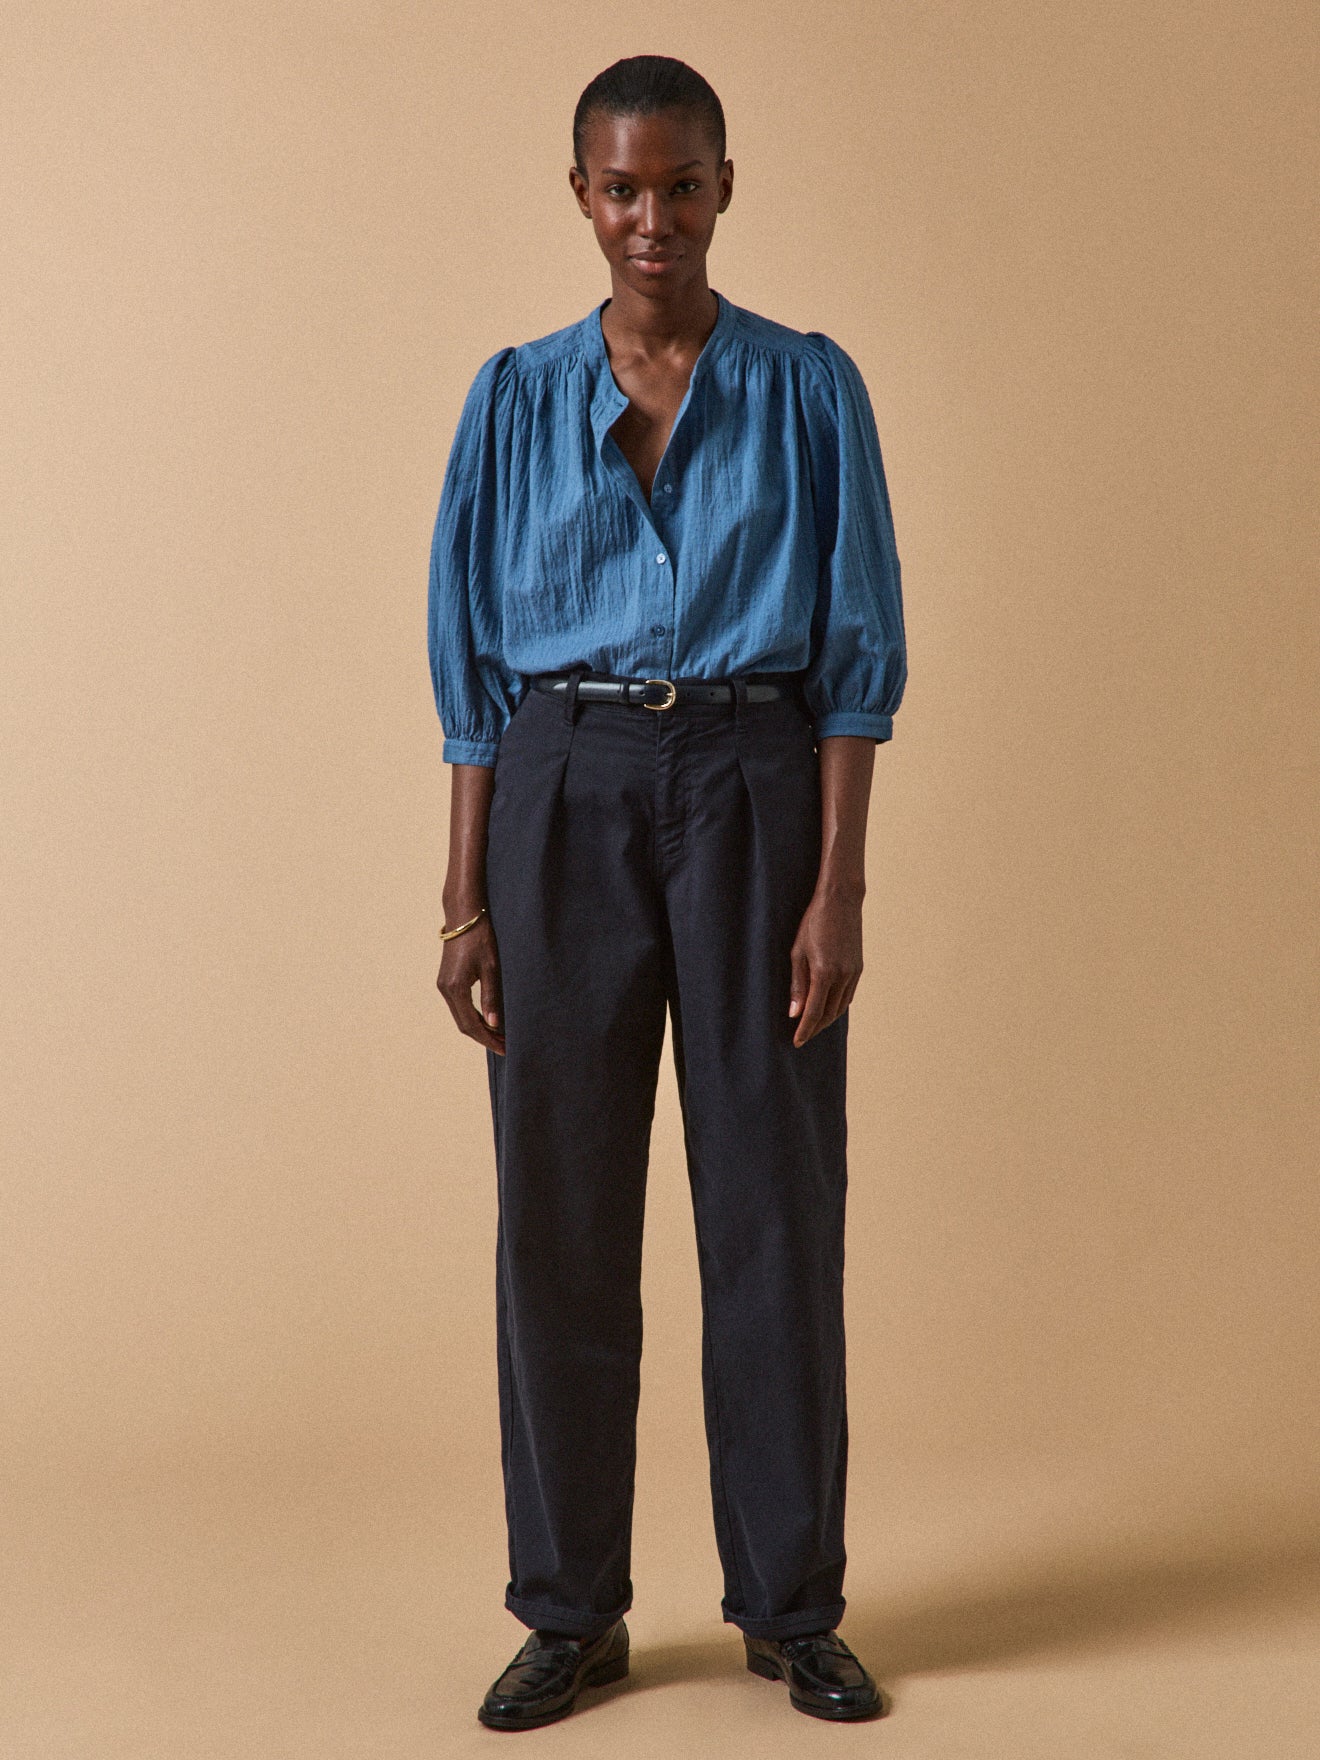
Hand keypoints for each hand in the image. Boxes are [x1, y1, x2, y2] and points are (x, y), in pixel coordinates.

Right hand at [436, 917, 505, 1054]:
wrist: (464, 915)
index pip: (471, 1025)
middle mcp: (445, 989)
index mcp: (455, 988)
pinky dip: (473, 1016)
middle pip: (464, 1025)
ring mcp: (444, 984)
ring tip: (500, 1035)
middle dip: (484, 1037)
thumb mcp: (491, 968)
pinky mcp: (447, 979)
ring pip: (460, 1016)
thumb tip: (495, 1025)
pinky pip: (459, 1005)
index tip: (505, 1049)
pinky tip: (488, 1019)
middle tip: (505, 1046)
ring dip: (479, 1028)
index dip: (488, 1040)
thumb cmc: (480, 937)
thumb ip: (491, 997)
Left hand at [788, 890, 862, 1047]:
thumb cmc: (813, 923)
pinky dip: (837, 1006)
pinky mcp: (859, 967)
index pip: (814, 1013)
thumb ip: (797, 985)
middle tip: (802, 1036)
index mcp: (824, 973)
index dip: (804, 1030)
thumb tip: (795, 1013)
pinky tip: (828, 1008)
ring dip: (827, 1019)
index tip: (796, 1042)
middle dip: (815, 1028)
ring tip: (813, 1025)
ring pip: (841, 1007)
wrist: (841, 901)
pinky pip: (848, 996)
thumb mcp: (797, 952)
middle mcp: (842, 976)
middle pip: (829, 1014)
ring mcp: (853, 972)